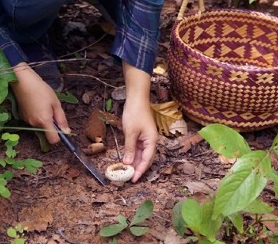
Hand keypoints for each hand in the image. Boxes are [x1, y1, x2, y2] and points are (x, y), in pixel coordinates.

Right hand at [10, 63, 68, 143]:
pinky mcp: (22, 117)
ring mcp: (27, 121)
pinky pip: (33, 120)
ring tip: (43, 104)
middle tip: (52, 108)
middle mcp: (34, 124)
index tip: (61, 128)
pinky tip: (36, 103)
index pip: (53, 140)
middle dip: (51, 124)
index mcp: (44, 121)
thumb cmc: (41, 90)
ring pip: (40, 125)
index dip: (59, 137)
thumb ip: (61, 119)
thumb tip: (67, 132)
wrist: (23, 82)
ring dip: (44, 118)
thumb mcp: (55, 103)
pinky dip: (36, 115)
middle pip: (46, 131)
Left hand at [121, 63, 157, 182]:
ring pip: (140, 154)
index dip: (140, 170)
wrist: (136, 98)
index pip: (147, 159)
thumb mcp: (131, 132)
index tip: (134, 179)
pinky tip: (126, 160)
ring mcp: (145, 138)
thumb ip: (129, 148)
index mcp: (152, 140)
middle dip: (137, 168)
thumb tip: (127, 163)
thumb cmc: (135, 113)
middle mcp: (150, 141)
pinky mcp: (140, 134)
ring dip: (133, 162)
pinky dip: (131, 154)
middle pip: (144, 158)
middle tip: (127, 178)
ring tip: (125, 172)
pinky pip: (137, 148)